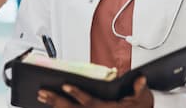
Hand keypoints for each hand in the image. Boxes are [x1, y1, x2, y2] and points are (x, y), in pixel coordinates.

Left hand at [37, 76, 152, 107]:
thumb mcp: (143, 98)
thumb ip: (139, 88)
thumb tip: (140, 79)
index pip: (90, 102)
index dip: (77, 94)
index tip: (66, 86)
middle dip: (56, 101)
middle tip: (43, 93)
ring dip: (55, 106)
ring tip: (42, 97)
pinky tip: (53, 105)